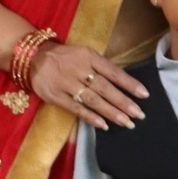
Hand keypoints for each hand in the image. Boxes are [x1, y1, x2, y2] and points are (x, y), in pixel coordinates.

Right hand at [29, 42, 148, 129]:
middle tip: (139, 114)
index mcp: (88, 56)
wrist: (32, 56)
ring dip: (111, 112)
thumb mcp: (83, 54)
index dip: (129, 83)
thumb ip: (100, 67)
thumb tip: (123, 83)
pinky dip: (90, 117)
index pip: (113, 71)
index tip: (144, 95)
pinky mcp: (55, 96)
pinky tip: (103, 125)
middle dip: (124, 102)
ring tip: (126, 122)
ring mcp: (67, 83)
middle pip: (105, 88)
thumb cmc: (64, 56)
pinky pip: (75, 108)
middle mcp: (79, 69)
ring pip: (93, 99)